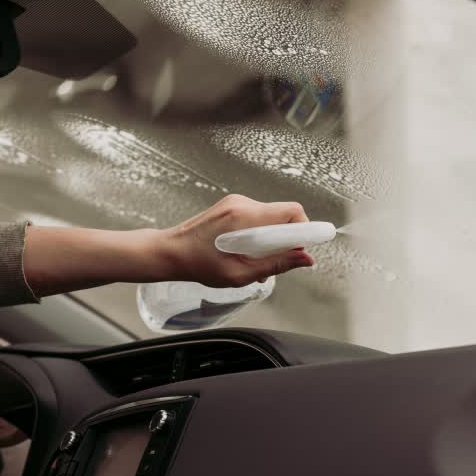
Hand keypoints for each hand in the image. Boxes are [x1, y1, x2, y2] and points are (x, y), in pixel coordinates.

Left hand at [22, 195, 315, 296]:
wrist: (169, 252)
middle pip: (283, 215)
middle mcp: (243, 203)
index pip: (291, 212)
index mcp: (245, 217)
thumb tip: (306, 259)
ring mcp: (236, 202)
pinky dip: (258, 236)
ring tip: (251, 262)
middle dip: (286, 240)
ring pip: (270, 218)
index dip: (305, 230)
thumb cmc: (199, 265)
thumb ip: (277, 264)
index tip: (307, 247)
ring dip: (270, 240)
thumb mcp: (241, 273)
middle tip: (272, 263)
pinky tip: (243, 254)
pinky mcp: (231, 206)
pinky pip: (258, 218)